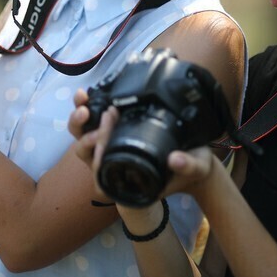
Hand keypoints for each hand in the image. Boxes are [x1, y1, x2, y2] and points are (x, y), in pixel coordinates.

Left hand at [69, 88, 216, 202]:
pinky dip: (89, 109)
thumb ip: (187, 166)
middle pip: (84, 152)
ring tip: (86, 99)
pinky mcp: (116, 135)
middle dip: (82, 131)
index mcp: (128, 182)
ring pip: (84, 137)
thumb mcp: (196, 167)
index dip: (97, 155)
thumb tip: (175, 159)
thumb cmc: (194, 168)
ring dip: (80, 118)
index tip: (104, 133)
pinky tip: (88, 94)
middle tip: (91, 112)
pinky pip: (94, 124)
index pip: (101, 174)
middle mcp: (115, 167)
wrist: (195, 159)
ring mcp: (112, 151)